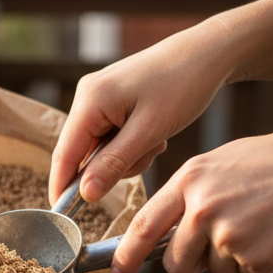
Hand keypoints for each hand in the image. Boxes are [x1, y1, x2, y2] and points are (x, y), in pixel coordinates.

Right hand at [49, 18, 239, 205]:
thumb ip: (113, 165)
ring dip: (127, 156)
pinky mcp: (113, 100)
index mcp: (90, 101)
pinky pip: (112, 136)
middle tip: (147, 154)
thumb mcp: (149, 131)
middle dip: (112, 167)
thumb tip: (84, 194)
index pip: (64, 155)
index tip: (65, 219)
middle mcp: (87, 96)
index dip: (63, 189)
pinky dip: (132, 144)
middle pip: (82, 154)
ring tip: (156, 140)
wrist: (210, 53)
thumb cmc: (183, 85)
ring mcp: (99, 97)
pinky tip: (155, 130)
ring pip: (100, 149)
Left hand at [111, 120, 272, 272]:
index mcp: (191, 180)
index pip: (143, 226)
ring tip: (262, 225)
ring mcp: (227, 236)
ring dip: (233, 261)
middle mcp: (202, 209)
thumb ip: (192, 194)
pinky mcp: (254, 258)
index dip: (125, 255)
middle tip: (218, 247)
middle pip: (175, 263)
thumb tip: (166, 230)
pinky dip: (261, 263)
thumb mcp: (225, 163)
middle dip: (190, 265)